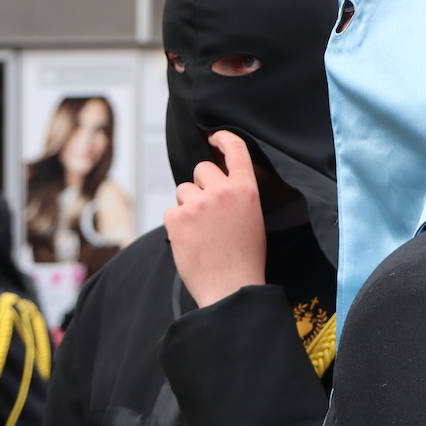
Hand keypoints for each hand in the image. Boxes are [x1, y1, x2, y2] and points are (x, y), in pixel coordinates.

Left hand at [164, 131, 266, 307]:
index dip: (223, 138)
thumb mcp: (253, 219)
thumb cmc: (245, 259)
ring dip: (188, 205)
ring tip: (201, 232)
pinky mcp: (177, 218)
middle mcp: (222, 191)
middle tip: (208, 212)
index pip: (235, 149)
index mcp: (246, 190)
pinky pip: (172, 210)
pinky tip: (191, 241)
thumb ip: (237, 196)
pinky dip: (177, 224)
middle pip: (202, 169)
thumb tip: (215, 182)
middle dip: (202, 185)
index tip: (213, 137)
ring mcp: (197, 203)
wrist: (231, 288)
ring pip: (184, 189)